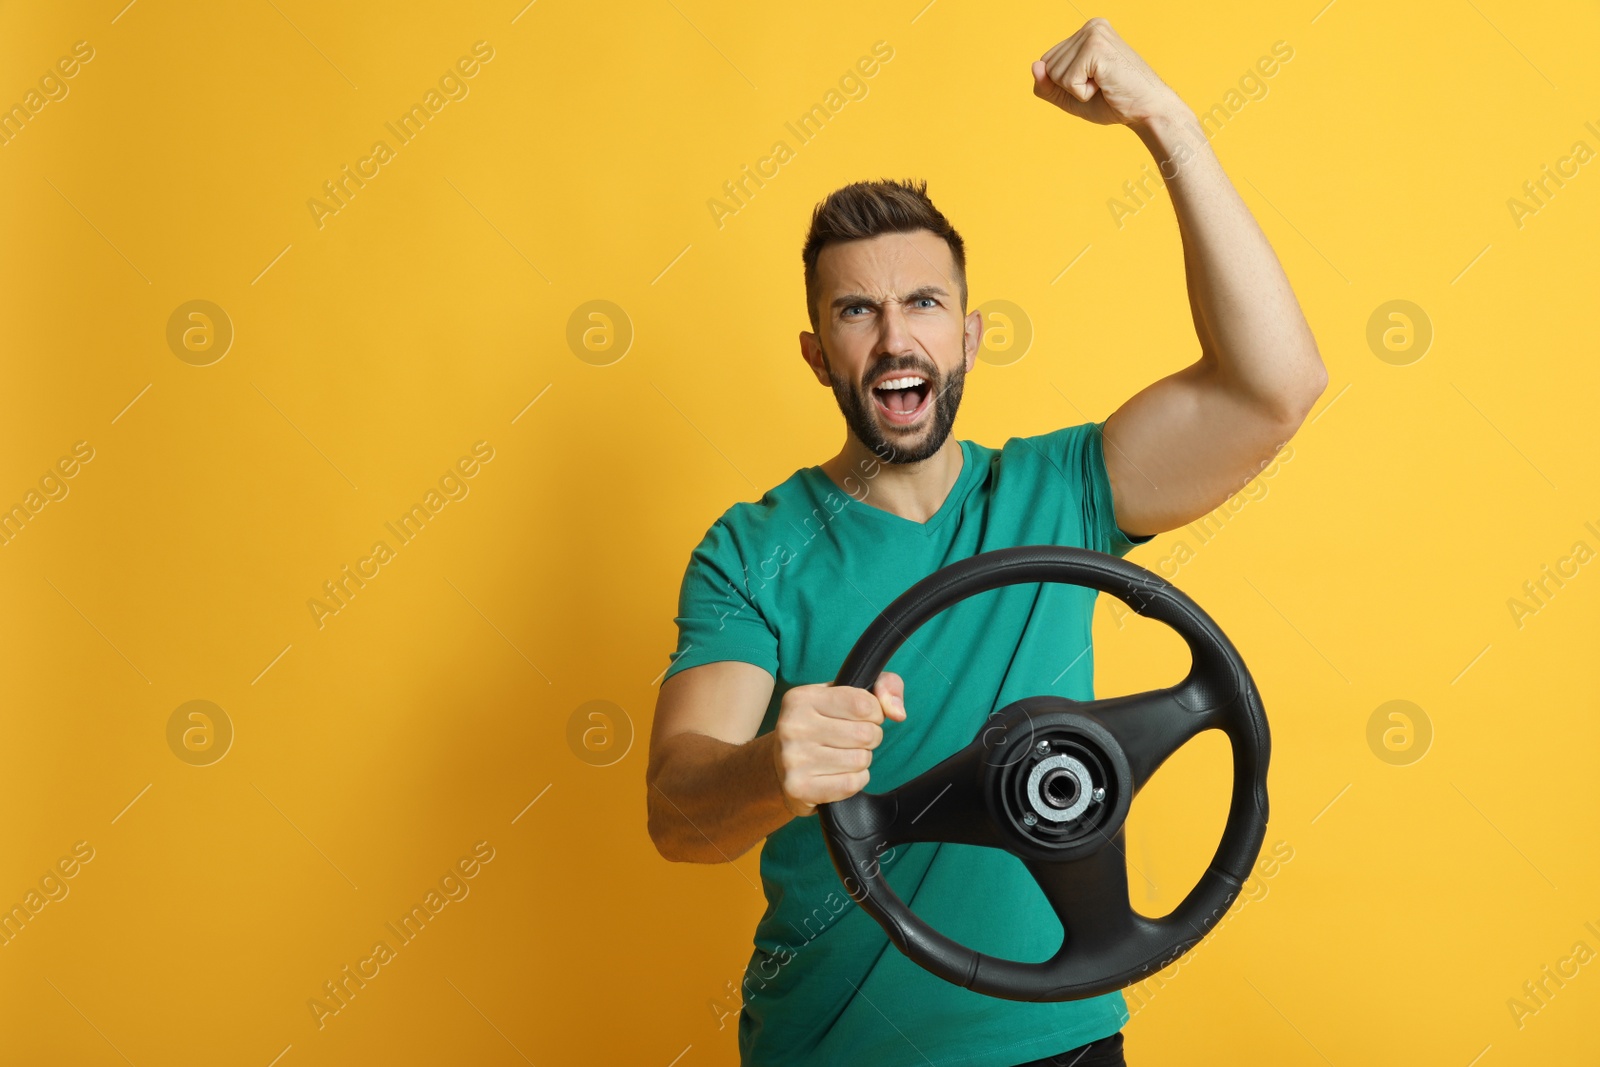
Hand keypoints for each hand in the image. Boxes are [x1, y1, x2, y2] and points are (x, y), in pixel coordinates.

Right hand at [771, 672, 906, 816]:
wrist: (780, 766)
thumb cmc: (822, 725)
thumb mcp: (845, 695)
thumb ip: (883, 687)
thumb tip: (898, 712)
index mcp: (801, 698)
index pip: (862, 704)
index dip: (875, 713)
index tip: (865, 717)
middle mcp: (792, 726)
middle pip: (865, 734)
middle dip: (870, 738)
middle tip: (854, 739)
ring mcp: (792, 758)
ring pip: (860, 760)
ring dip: (861, 760)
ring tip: (843, 755)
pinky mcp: (798, 787)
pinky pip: (851, 784)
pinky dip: (855, 780)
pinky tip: (839, 774)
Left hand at [1030, 18, 1181, 128]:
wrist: (1146, 110)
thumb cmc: (1114, 102)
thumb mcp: (1071, 96)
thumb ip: (1047, 85)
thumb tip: (1035, 66)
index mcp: (1086, 33)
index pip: (1048, 62)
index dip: (1065, 84)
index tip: (1095, 83)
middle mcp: (1090, 27)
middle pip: (1049, 66)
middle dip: (1070, 87)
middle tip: (1101, 85)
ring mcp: (1093, 34)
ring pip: (1055, 74)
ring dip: (1077, 90)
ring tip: (1104, 84)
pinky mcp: (1096, 47)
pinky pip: (1067, 80)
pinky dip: (1082, 93)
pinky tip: (1105, 85)